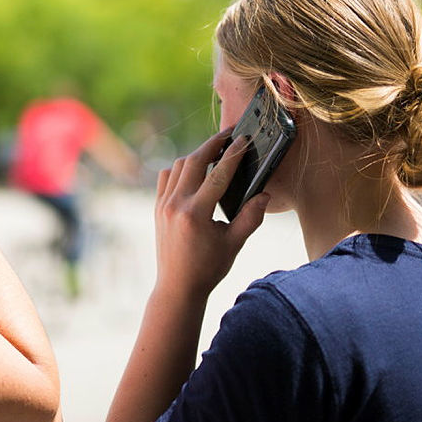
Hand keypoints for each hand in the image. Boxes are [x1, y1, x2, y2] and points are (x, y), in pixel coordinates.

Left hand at [153, 130, 269, 299]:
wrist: (178, 287)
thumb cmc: (208, 268)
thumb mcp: (234, 244)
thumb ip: (250, 217)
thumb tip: (264, 194)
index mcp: (196, 213)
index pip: (218, 174)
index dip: (234, 154)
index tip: (244, 139)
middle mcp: (175, 205)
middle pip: (194, 161)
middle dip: (212, 144)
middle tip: (229, 135)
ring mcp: (162, 205)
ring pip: (177, 166)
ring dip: (196, 155)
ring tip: (214, 151)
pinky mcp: (157, 208)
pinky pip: (166, 177)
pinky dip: (179, 168)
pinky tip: (193, 170)